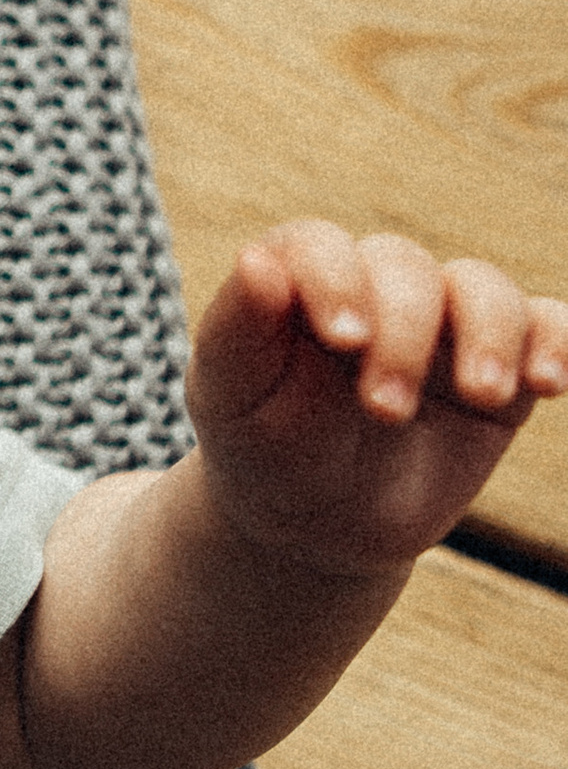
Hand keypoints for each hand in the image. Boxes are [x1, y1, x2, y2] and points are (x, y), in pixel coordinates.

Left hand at [188, 220, 567, 576]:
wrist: (321, 522)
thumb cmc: (266, 449)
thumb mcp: (233, 399)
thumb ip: (238, 328)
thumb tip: (257, 260)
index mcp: (301, 280)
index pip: (321, 246)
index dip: (337, 280)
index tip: (345, 340)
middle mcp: (376, 285)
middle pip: (406, 268)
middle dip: (404, 334)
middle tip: (385, 411)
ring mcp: (443, 321)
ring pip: (481, 287)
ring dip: (491, 333)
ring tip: (484, 395)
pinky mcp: (501, 361)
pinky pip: (545, 324)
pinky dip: (559, 340)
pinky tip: (551, 381)